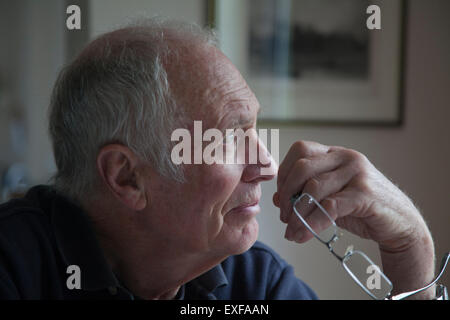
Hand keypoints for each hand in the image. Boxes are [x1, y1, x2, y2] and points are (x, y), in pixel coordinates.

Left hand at [273, 140, 435, 297]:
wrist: (402, 224)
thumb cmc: (362, 209)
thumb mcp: (330, 198)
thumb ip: (305, 194)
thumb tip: (277, 198)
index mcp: (336, 153)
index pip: (300, 150)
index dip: (285, 173)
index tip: (281, 197)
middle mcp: (346, 157)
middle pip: (302, 166)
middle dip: (286, 193)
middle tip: (284, 216)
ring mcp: (357, 173)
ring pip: (313, 188)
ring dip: (297, 214)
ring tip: (292, 231)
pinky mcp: (364, 194)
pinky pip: (329, 207)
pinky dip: (312, 223)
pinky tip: (304, 235)